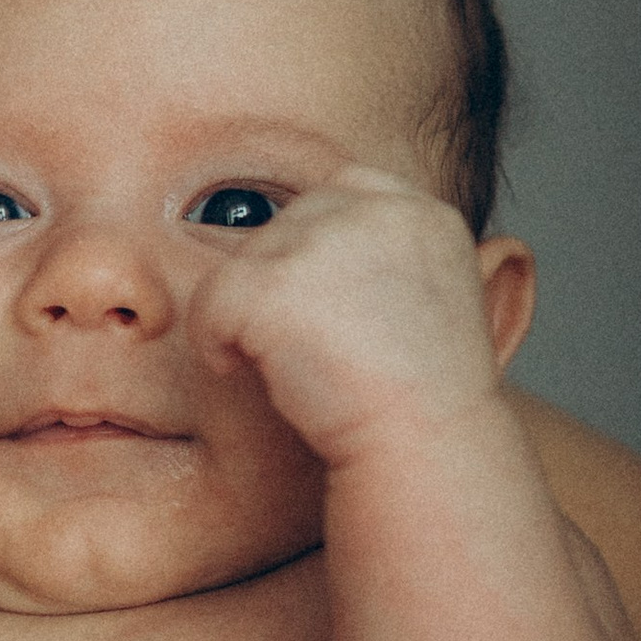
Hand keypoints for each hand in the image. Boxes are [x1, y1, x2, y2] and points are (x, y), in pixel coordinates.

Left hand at [185, 169, 511, 471]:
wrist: (426, 448)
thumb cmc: (426, 406)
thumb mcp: (431, 309)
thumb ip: (387, 265)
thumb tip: (320, 266)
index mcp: (425, 216)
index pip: (345, 192)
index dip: (314, 245)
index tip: (312, 306)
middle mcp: (378, 213)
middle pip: (287, 224)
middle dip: (275, 284)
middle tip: (296, 349)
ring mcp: (323, 243)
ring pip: (243, 259)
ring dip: (246, 314)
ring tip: (281, 367)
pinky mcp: (272, 283)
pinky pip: (210, 299)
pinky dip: (213, 339)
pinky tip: (240, 372)